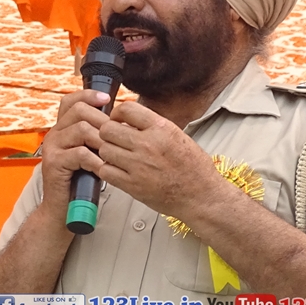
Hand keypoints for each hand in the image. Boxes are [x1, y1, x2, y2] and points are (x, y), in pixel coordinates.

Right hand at [36, 89, 110, 224]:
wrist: (62, 209)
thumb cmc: (81, 181)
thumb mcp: (90, 153)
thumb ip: (97, 137)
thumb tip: (120, 122)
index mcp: (63, 128)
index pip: (72, 100)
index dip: (89, 95)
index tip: (107, 99)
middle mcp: (55, 133)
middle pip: (79, 110)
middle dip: (103, 119)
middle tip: (117, 134)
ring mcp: (52, 147)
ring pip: (81, 129)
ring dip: (101, 139)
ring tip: (111, 152)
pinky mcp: (53, 163)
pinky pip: (79, 153)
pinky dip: (95, 159)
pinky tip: (103, 168)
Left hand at [94, 101, 231, 219]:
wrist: (201, 195)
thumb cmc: (194, 168)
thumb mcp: (178, 135)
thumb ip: (153, 126)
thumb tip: (131, 120)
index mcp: (161, 128)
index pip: (126, 109)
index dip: (117, 113)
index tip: (118, 120)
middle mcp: (148, 144)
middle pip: (108, 129)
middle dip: (108, 132)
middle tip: (115, 139)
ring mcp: (138, 165)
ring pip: (104, 149)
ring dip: (108, 151)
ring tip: (118, 156)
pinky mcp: (132, 185)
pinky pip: (106, 171)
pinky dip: (108, 170)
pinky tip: (118, 170)